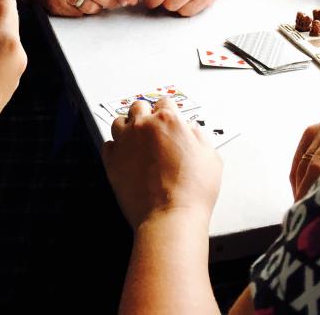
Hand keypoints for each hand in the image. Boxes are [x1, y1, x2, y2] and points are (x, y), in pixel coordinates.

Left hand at [102, 98, 221, 230]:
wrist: (170, 217)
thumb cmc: (192, 191)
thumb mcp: (211, 158)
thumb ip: (200, 137)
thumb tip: (191, 129)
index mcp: (169, 120)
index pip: (165, 101)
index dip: (169, 110)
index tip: (170, 119)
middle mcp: (144, 126)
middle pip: (139, 106)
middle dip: (146, 114)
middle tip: (152, 128)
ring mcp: (125, 142)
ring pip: (119, 122)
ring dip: (128, 127)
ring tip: (136, 141)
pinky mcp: (112, 161)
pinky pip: (108, 145)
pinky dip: (116, 148)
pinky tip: (126, 157)